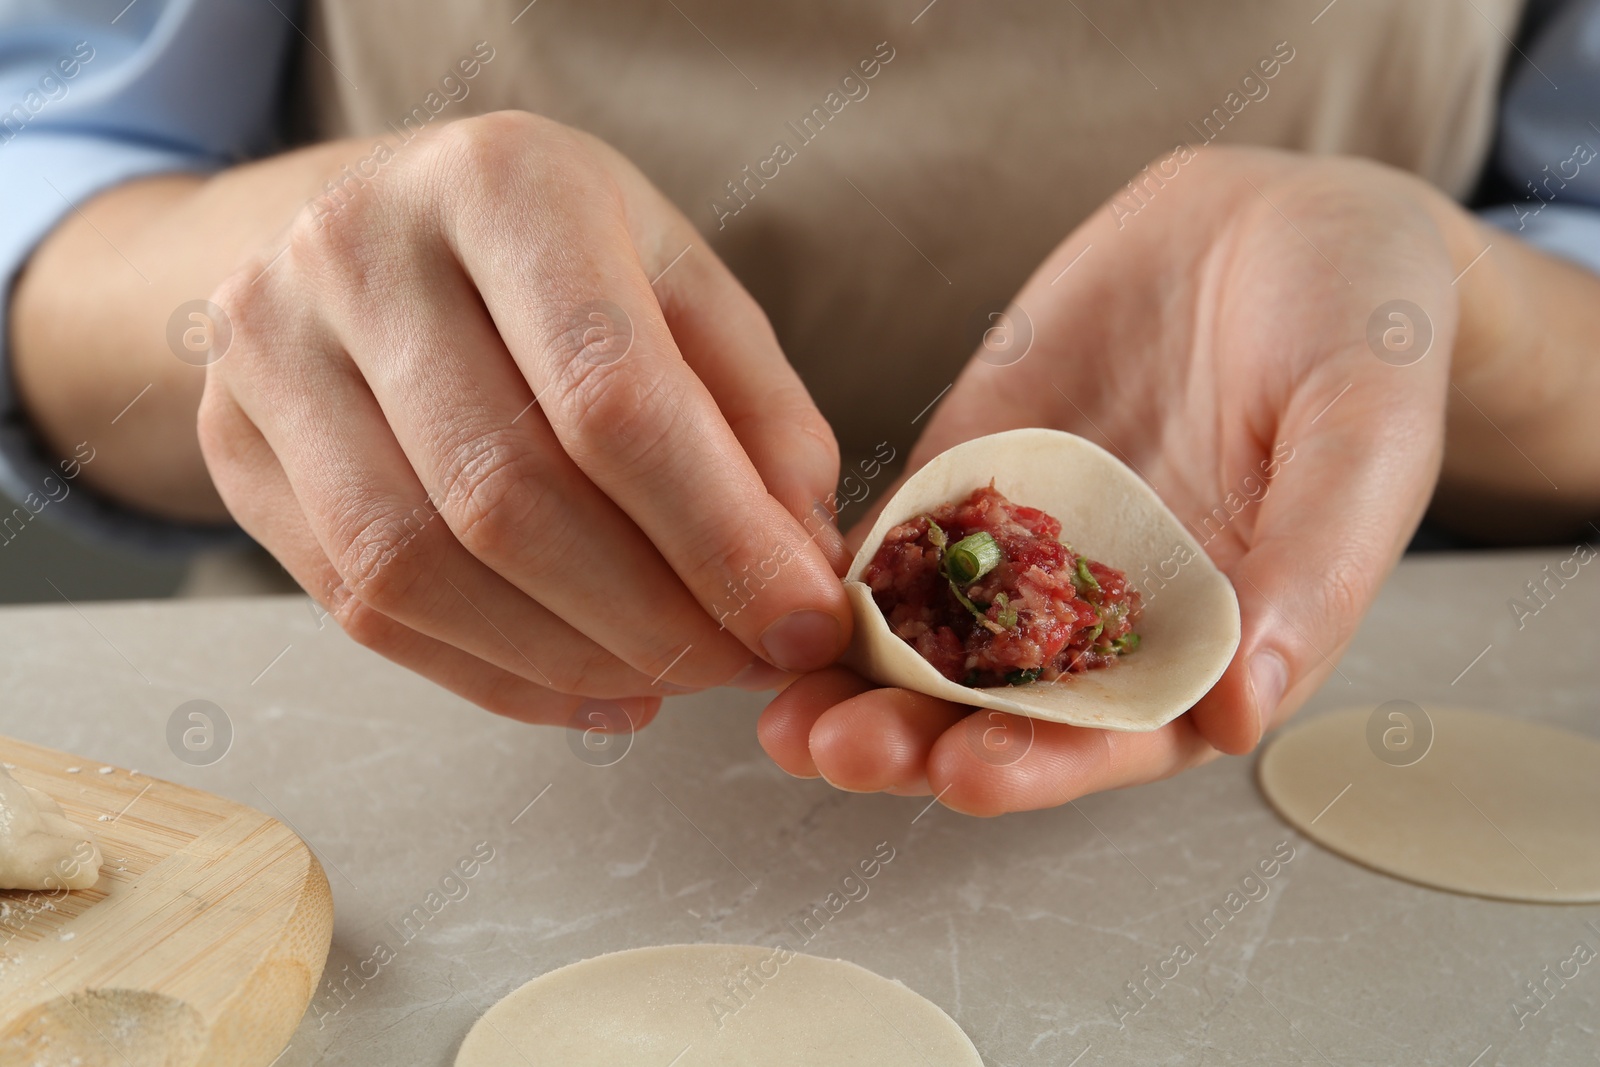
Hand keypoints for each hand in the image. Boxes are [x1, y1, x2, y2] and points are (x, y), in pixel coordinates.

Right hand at [199, 111, 851, 725]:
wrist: (376, 224)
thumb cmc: (558, 255)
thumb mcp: (681, 286)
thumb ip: (758, 416)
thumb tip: (800, 573)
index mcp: (502, 183)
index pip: (609, 393)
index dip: (718, 535)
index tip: (800, 622)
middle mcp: (357, 249)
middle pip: (504, 495)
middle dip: (650, 617)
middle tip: (742, 664)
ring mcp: (267, 347)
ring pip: (413, 568)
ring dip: (568, 660)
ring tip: (671, 677)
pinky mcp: (230, 443)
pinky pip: (357, 608)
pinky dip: (491, 675)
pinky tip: (589, 685)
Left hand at [760, 146, 1468, 813]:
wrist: (1287, 222)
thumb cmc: (1363, 336)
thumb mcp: (1367, 439)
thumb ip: (1314, 571)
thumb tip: (1242, 712)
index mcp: (1210, 638)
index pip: (1118, 734)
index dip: (1046, 763)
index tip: (969, 777)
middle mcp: (1110, 612)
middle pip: (1001, 705)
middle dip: (916, 737)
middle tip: (834, 751)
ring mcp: (1032, 542)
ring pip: (933, 635)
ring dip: (857, 680)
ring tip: (780, 714)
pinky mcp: (975, 469)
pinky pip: (902, 532)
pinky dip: (843, 569)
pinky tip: (776, 589)